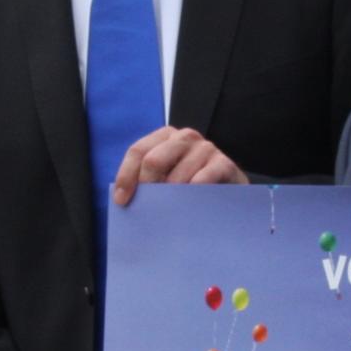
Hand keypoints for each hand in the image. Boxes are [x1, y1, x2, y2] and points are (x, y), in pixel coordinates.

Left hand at [111, 126, 246, 205]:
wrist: (229, 190)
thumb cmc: (190, 184)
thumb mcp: (166, 177)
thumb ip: (147, 180)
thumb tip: (123, 198)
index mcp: (165, 137)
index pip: (138, 151)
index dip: (126, 176)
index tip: (122, 201)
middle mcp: (184, 137)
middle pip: (153, 160)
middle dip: (147, 186)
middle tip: (147, 208)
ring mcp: (206, 148)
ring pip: (177, 175)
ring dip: (170, 197)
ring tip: (168, 213)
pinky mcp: (224, 163)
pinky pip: (202, 180)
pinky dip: (192, 194)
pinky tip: (190, 207)